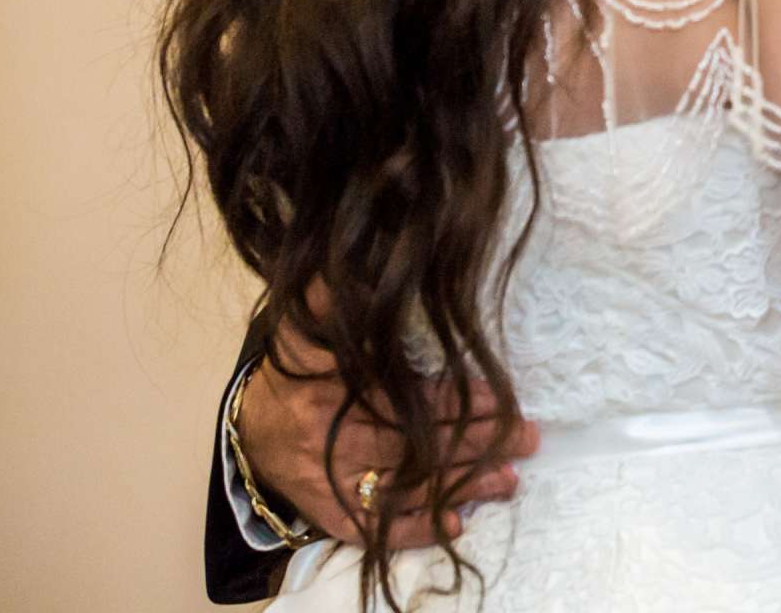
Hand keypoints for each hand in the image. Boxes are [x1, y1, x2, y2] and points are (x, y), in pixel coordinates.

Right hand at [235, 312, 539, 546]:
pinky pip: (371, 527)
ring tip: (510, 480)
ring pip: (402, 487)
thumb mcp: (308, 325)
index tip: (504, 398)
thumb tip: (376, 253)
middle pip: (414, 445)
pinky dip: (412, 528)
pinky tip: (455, 523)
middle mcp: (330, 437)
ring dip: (460, 485)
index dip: (458, 401)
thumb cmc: (297, 369)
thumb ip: (333, 294)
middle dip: (477, 442)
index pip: (407, 398)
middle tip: (528, 438)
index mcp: (333, 388)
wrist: (251, 425)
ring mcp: (328, 479)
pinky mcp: (327, 511)